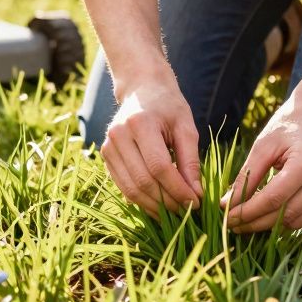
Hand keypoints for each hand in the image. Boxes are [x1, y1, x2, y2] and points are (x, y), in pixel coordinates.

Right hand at [101, 80, 202, 217]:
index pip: (159, 166)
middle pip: (143, 180)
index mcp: (140, 123)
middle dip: (167, 201)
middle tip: (188, 211)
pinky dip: (141, 200)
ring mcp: (108, 146)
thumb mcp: (186, 126)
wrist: (141, 88)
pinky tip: (159, 205)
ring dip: (154, 206)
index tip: (196, 201)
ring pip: (130, 188)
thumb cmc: (168, 106)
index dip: (178, 189)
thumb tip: (196, 194)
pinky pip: (123, 185)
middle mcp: (119, 135)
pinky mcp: (105, 155)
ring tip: (175, 213)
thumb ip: (190, 160)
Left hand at [220, 94, 301, 232]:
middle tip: (232, 224)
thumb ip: (247, 176)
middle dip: (256, 222)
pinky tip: (265, 216)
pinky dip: (283, 219)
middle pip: (286, 215)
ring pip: (296, 222)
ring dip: (269, 225)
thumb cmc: (288, 125)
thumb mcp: (263, 145)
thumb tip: (227, 204)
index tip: (226, 217)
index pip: (274, 199)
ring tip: (245, 222)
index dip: (248, 212)